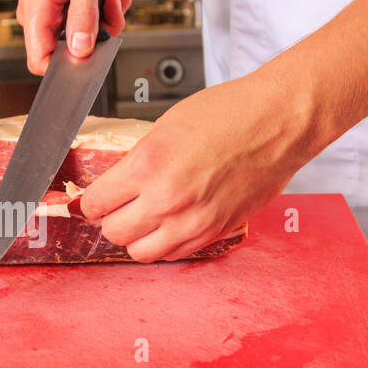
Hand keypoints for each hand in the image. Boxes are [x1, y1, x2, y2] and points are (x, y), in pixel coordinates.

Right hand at [17, 0, 132, 74]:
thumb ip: (84, 16)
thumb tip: (81, 51)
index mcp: (36, 10)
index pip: (41, 60)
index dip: (67, 65)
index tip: (94, 52)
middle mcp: (38, 13)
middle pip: (70, 47)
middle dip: (100, 29)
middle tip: (112, 3)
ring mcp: (50, 9)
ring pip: (83, 32)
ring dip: (107, 12)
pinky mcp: (61, 3)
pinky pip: (85, 16)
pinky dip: (104, 2)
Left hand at [81, 76, 318, 261]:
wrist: (278, 121)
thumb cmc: (230, 113)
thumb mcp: (165, 127)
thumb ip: (138, 160)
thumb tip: (117, 183)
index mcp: (148, 165)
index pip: (96, 203)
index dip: (89, 202)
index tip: (91, 199)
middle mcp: (167, 199)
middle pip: (113, 232)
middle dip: (109, 219)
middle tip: (115, 207)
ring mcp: (192, 221)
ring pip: (140, 252)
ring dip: (134, 237)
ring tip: (141, 219)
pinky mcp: (214, 231)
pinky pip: (173, 254)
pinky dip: (163, 244)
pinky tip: (166, 225)